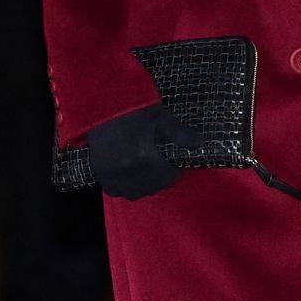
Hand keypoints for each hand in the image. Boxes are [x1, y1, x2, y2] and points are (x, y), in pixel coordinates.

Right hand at [87, 102, 203, 199]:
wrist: (101, 107)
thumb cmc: (133, 111)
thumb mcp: (160, 117)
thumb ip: (180, 133)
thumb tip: (200, 144)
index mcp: (145, 156)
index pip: (168, 178)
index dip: (171, 170)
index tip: (168, 161)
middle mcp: (130, 170)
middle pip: (153, 187)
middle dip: (158, 178)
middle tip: (156, 164)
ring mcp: (113, 175)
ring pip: (135, 193)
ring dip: (142, 185)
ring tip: (143, 169)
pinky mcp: (100, 174)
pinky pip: (116, 191)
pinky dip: (124, 186)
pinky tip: (127, 173)